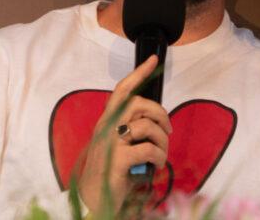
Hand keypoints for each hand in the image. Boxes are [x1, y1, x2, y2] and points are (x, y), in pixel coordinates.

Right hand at [78, 55, 171, 212]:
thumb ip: (130, 130)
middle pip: (138, 104)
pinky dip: (159, 157)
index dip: (138, 73)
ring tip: (161, 154)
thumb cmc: (108, 172)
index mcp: (106, 122)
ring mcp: (110, 143)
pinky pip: (149, 149)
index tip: (153, 59)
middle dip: (160, 113)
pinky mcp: (118, 160)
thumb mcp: (117, 145)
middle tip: (168, 130)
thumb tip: (155, 120)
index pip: (122, 90)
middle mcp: (105, 128)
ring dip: (162, 141)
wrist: (90, 201)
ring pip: (147, 126)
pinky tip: (156, 166)